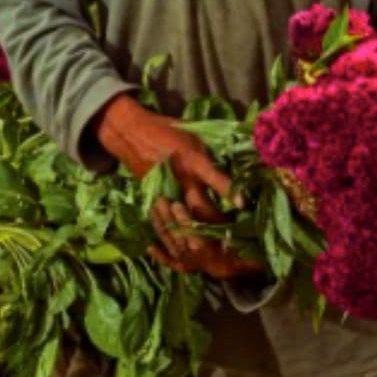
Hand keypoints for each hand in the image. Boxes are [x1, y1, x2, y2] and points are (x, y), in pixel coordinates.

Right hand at [93, 94, 263, 279]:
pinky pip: (171, 222)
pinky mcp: (155, 200)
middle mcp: (180, 179)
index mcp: (192, 159)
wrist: (132, 135)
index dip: (230, 191)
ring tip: (221, 245)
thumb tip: (240, 163)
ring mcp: (166, 192)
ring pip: (185, 220)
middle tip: (238, 235)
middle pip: (201, 207)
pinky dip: (183, 234)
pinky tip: (195, 245)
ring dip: (202, 234)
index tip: (244, 204)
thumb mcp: (195, 136)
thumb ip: (213, 155)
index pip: (214, 177)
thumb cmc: (168, 130)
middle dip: (218, 223)